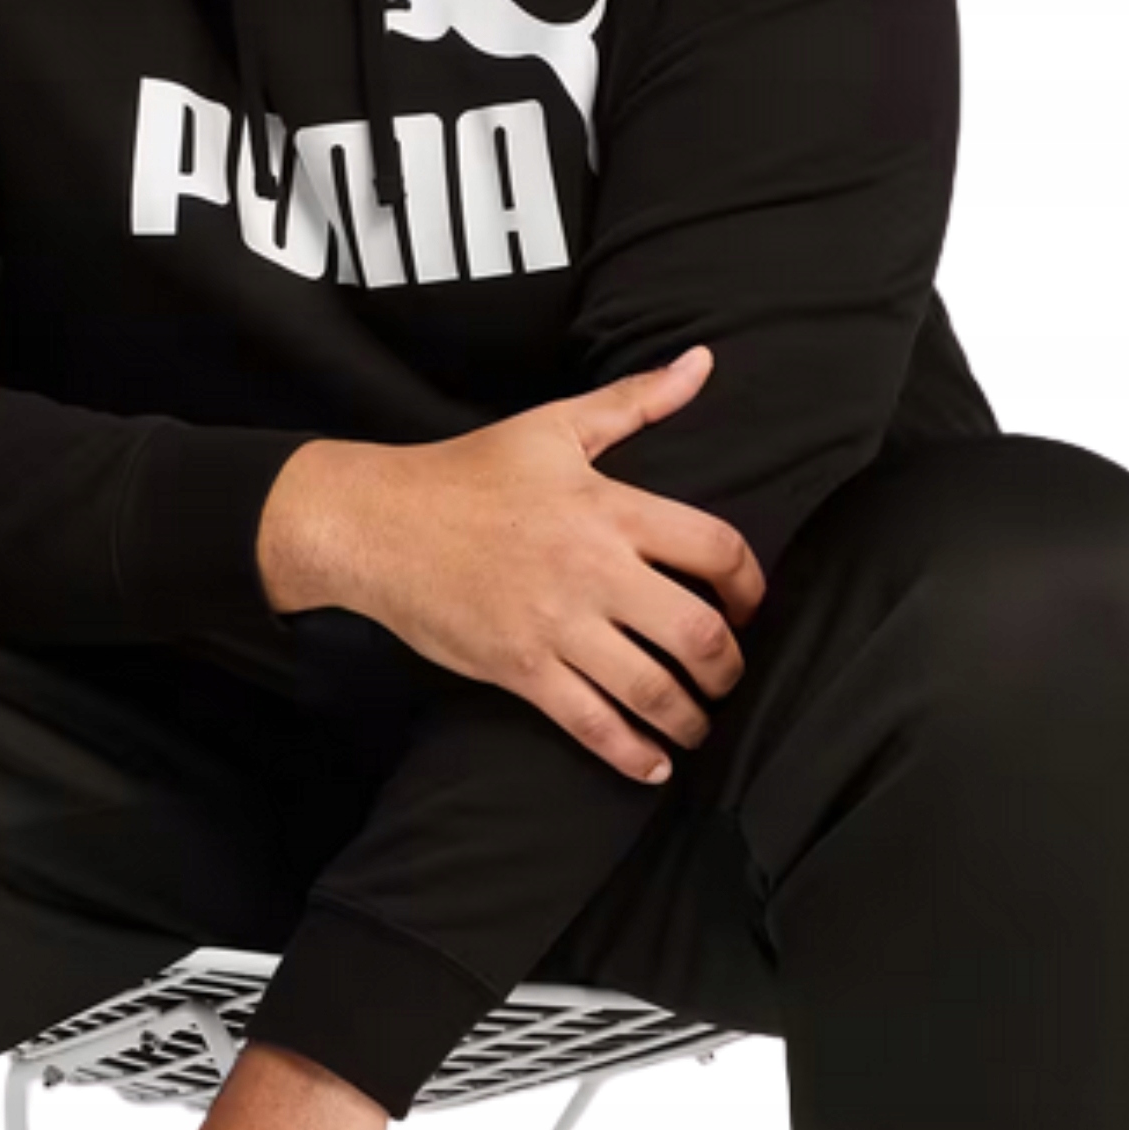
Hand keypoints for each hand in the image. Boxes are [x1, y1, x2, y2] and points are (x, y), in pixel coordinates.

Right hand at [256, 348, 764, 785]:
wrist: (377, 524)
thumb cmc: (466, 473)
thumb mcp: (554, 427)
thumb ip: (636, 400)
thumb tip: (702, 363)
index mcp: (611, 508)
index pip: (716, 549)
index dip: (750, 587)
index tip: (750, 608)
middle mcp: (593, 570)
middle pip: (697, 632)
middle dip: (728, 669)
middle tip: (729, 679)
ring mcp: (556, 624)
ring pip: (651, 688)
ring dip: (690, 719)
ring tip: (698, 727)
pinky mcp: (519, 667)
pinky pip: (590, 722)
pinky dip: (630, 753)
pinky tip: (652, 767)